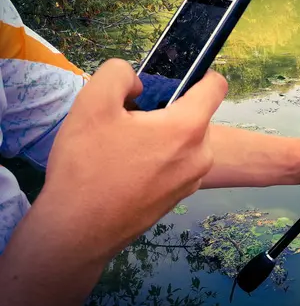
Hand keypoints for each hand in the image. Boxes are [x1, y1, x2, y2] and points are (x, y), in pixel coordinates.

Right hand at [0, 59, 227, 305]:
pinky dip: (159, 159)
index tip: (179, 77)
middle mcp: (200, 155)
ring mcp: (192, 180)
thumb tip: (138, 82)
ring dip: (161, 136)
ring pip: (184, 141)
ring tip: (125, 147)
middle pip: (194, 115)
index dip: (201, 73)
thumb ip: (118, 74)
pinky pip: (177, 164)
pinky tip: (127, 169)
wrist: (78, 231)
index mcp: (188, 127)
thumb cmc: (87, 167)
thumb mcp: (92, 103)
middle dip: (166, 110)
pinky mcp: (179, 198)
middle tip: (131, 120)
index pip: (216, 86)